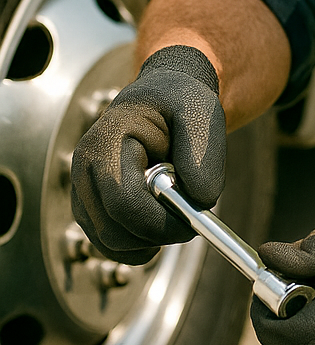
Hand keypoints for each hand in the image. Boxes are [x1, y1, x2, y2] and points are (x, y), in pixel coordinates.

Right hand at [71, 45, 225, 264]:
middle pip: (113, 231)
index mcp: (105, 142)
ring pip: (111, 243)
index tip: (193, 222)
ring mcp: (83, 192)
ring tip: (174, 208)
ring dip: (149, 239)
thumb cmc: (180, 104)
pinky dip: (140, 244)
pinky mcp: (91, 210)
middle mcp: (84, 170)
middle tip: (190, 222)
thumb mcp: (200, 116)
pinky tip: (161, 223)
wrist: (163, 99)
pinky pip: (111, 245)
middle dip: (157, 234)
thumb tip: (200, 201)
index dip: (159, 222)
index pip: (122, 202)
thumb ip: (203, 156)